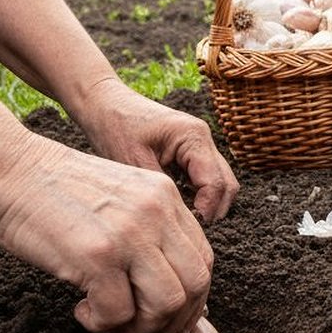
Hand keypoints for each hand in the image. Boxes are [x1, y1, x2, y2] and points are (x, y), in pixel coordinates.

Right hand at [0, 135, 213, 332]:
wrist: (9, 170)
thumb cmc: (55, 191)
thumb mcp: (120, 199)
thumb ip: (149, 233)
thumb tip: (171, 295)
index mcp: (165, 197)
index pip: (204, 259)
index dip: (192, 297)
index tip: (167, 316)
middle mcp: (156, 213)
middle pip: (196, 285)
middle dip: (172, 320)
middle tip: (138, 327)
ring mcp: (130, 234)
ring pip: (167, 304)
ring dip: (139, 327)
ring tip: (108, 320)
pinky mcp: (98, 256)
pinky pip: (119, 313)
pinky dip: (103, 324)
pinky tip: (82, 309)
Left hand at [72, 78, 238, 221]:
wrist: (103, 104)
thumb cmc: (115, 128)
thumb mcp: (136, 164)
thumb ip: (164, 192)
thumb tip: (183, 222)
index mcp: (193, 136)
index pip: (216, 183)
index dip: (207, 210)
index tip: (188, 228)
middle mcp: (203, 138)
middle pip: (227, 184)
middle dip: (213, 210)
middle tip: (188, 228)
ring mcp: (199, 143)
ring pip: (220, 182)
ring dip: (208, 203)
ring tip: (183, 219)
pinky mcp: (190, 150)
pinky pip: (205, 177)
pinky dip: (198, 194)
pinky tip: (177, 206)